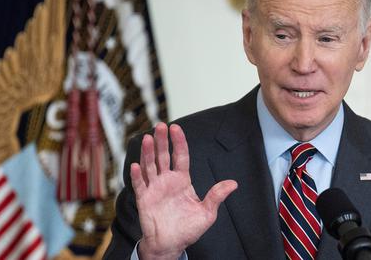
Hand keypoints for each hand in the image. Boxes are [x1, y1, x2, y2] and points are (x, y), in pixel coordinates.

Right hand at [131, 122, 237, 259]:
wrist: (171, 245)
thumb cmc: (188, 229)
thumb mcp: (207, 213)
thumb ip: (216, 196)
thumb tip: (233, 184)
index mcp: (182, 180)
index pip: (180, 156)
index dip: (178, 142)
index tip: (176, 128)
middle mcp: (167, 181)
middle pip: (163, 156)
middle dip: (161, 141)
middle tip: (160, 126)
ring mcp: (154, 188)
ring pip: (150, 166)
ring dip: (148, 153)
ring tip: (147, 138)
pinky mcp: (144, 199)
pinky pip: (139, 185)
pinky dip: (137, 176)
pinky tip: (136, 166)